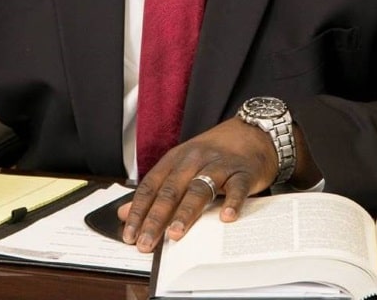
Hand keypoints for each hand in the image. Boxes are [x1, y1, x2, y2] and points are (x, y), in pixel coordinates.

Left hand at [118, 117, 279, 252]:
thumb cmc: (213, 155)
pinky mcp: (243, 172)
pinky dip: (232, 202)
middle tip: (146, 243)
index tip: (129, 235)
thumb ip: (155, 190)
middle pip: (171, 190)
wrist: (251, 133)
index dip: (139, 211)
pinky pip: (237, 188)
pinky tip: (226, 217)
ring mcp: (219, 165)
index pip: (151, 186)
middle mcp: (194, 160)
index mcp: (175, 159)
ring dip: (186, 212)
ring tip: (175, 234)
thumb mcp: (181, 166)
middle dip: (156, 219)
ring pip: (199, 188)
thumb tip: (125, 213)